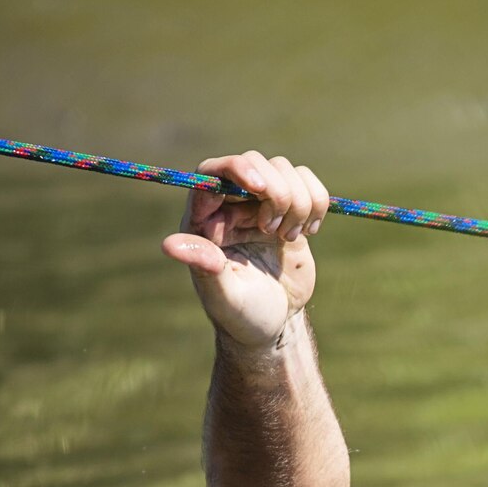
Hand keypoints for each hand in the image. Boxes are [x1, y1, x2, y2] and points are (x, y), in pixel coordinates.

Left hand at [163, 152, 330, 350]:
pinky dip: (317, 202)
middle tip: (273, 232)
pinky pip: (307, 182)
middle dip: (276, 193)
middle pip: (255, 162)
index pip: (214, 172)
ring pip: (285, 170)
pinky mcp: (291, 210)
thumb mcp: (223, 296)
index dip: (238, 169)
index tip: (259, 187)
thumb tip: (170, 245)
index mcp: (204, 219)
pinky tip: (309, 232)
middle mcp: (231, 205)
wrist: (274, 324)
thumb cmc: (241, 315)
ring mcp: (262, 204)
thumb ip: (204, 267)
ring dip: (298, 202)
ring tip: (289, 238)